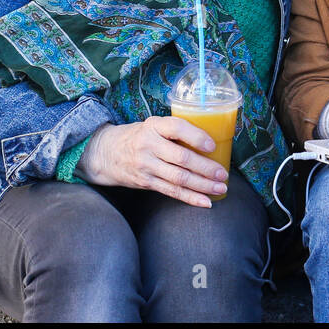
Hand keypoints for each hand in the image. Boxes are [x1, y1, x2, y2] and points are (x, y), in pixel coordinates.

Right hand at [76, 118, 228, 206]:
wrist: (105, 152)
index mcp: (154, 126)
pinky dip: (190, 198)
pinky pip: (171, 192)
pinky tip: (205, 202)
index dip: (196, 137)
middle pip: (181, 158)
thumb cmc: (138, 137)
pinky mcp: (146, 182)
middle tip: (223, 174)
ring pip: (179, 178)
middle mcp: (149, 145)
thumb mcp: (153, 126)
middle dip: (206, 168)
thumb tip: (211, 142)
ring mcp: (146, 165)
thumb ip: (174, 132)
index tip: (212, 146)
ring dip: (203, 185)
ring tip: (220, 188)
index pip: (177, 128)